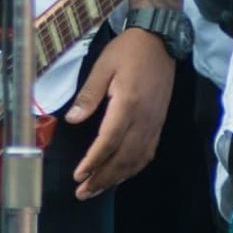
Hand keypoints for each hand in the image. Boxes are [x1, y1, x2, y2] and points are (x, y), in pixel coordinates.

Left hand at [65, 28, 175, 197]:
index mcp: (128, 104)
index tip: (78, 176)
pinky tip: (120, 175)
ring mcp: (154, 123)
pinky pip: (147, 153)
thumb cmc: (127, 50)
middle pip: (123, 158)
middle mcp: (144, 119)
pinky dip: (132, 169)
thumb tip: (72, 120)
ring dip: (116, 178)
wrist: (159, 40)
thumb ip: (88, 95)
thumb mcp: (103, 66)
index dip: (93, 161)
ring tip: (96, 190)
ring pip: (136, 160)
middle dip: (102, 178)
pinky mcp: (159, 124)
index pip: (108, 141)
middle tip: (82, 192)